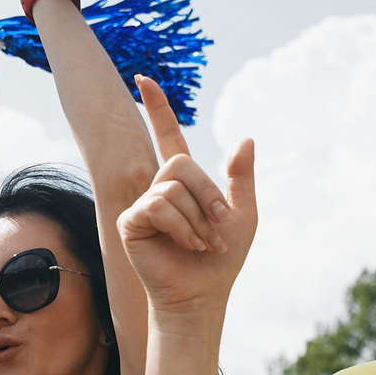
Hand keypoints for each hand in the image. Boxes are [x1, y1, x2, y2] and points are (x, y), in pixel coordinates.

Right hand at [115, 77, 255, 318]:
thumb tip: (246, 137)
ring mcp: (141, 205)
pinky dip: (181, 226)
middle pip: (180, 162)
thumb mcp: (243, 214)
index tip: (143, 80)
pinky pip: (158, 205)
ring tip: (202, 242)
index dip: (157, 109)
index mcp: (183, 184)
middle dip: (207, 191)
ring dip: (197, 217)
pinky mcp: (129, 222)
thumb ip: (241, 176)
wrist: (203, 294)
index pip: (168, 137)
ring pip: (171, 185)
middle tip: (218, 222)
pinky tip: (187, 245)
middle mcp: (158, 189)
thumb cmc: (222, 260)